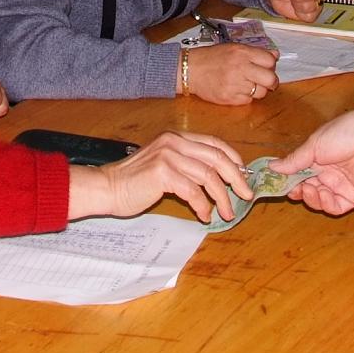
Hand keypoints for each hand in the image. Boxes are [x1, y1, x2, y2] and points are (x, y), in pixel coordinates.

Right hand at [68, 131, 247, 222]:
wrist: (107, 188)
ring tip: (227, 212)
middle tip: (246, 195)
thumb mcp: (164, 164)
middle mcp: (174, 142)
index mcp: (176, 137)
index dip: (233, 159)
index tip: (244, 176)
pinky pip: (194, 191)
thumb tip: (217, 178)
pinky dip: (203, 206)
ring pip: (209, 176)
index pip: (214, 143)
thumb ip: (187, 164)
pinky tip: (205, 215)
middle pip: (217, 158)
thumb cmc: (135, 181)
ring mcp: (168, 155)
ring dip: (222, 198)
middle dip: (236, 178)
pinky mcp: (163, 173)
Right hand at [186, 43, 278, 104]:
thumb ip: (255, 52)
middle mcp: (241, 68)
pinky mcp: (230, 98)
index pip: (270, 60)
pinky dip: (246, 97)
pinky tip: (237, 90)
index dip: (271, 65)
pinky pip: (248, 100)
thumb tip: (275, 55)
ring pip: (261, 92)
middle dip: (272, 81)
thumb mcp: (233, 48)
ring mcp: (235, 84)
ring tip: (248, 85)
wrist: (190, 70)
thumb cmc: (212, 58)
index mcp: (242, 53)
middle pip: (270, 79)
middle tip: (266, 81)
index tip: (267, 67)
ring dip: (258, 90)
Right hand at [272, 110, 353, 214]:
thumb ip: (293, 160)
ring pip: (318, 202)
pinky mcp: (352, 196)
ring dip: (310, 199)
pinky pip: (335, 207)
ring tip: (309, 188)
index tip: (279, 185)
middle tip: (294, 189)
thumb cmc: (341, 135)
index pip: (297, 177)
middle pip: (306, 191)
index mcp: (315, 161)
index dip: (288, 183)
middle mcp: (326, 175)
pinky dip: (326, 205)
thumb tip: (270, 167)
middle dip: (298, 192)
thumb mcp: (313, 146)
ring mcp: (339, 187)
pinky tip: (323, 193)